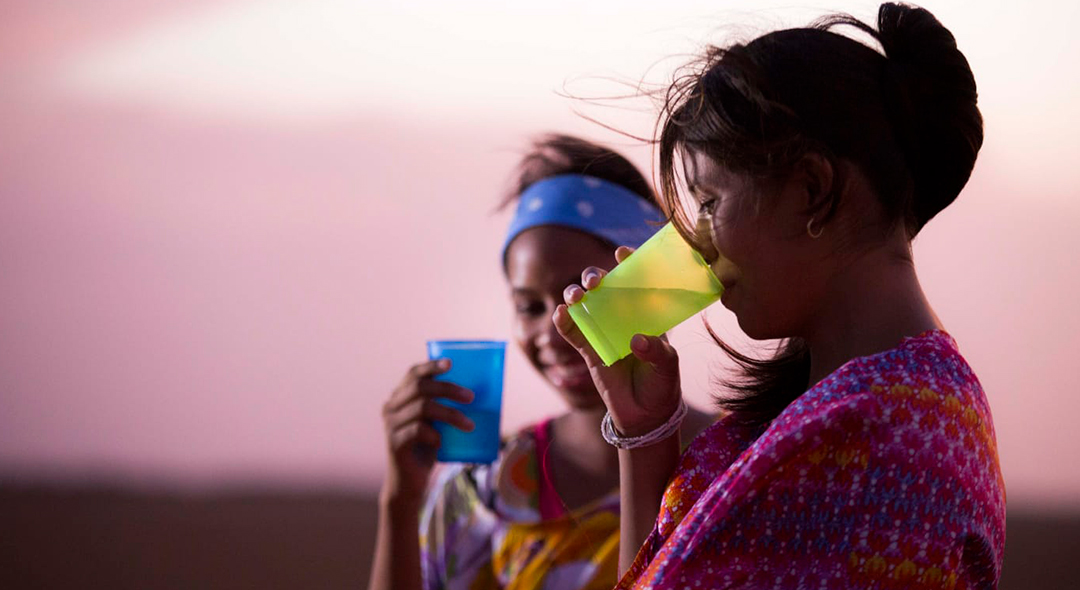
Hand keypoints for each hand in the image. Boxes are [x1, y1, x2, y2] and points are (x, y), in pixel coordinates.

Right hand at [380, 359, 474, 502]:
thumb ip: (445, 407)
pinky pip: (418, 430)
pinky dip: (435, 434)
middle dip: (448, 388)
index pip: (413, 374)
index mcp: (400, 398)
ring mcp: (391, 424)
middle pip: (420, 387)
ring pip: (423, 407)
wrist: (410, 483)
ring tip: (469, 425)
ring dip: (450, 414)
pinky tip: (441, 443)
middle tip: (471, 397)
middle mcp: (391, 407)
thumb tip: (476, 394)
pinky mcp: (394, 442)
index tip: (451, 363)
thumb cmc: (428, 449)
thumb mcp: (437, 423)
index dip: (431, 366)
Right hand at [553, 246, 682, 437]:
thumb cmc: (661, 385)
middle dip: (596, 275)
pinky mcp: (588, 349)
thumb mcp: (668, 366)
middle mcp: (621, 317)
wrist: (645, 416)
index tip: (621, 252)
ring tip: (576, 296)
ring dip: (575, 294)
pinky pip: (572, 332)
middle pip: (604, 286)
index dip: (628, 263)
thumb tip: (637, 340)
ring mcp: (602, 331)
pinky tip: (561, 314)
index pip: (636, 281)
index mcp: (645, 314)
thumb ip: (657, 352)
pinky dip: (563, 322)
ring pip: (583, 304)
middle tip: (596, 280)